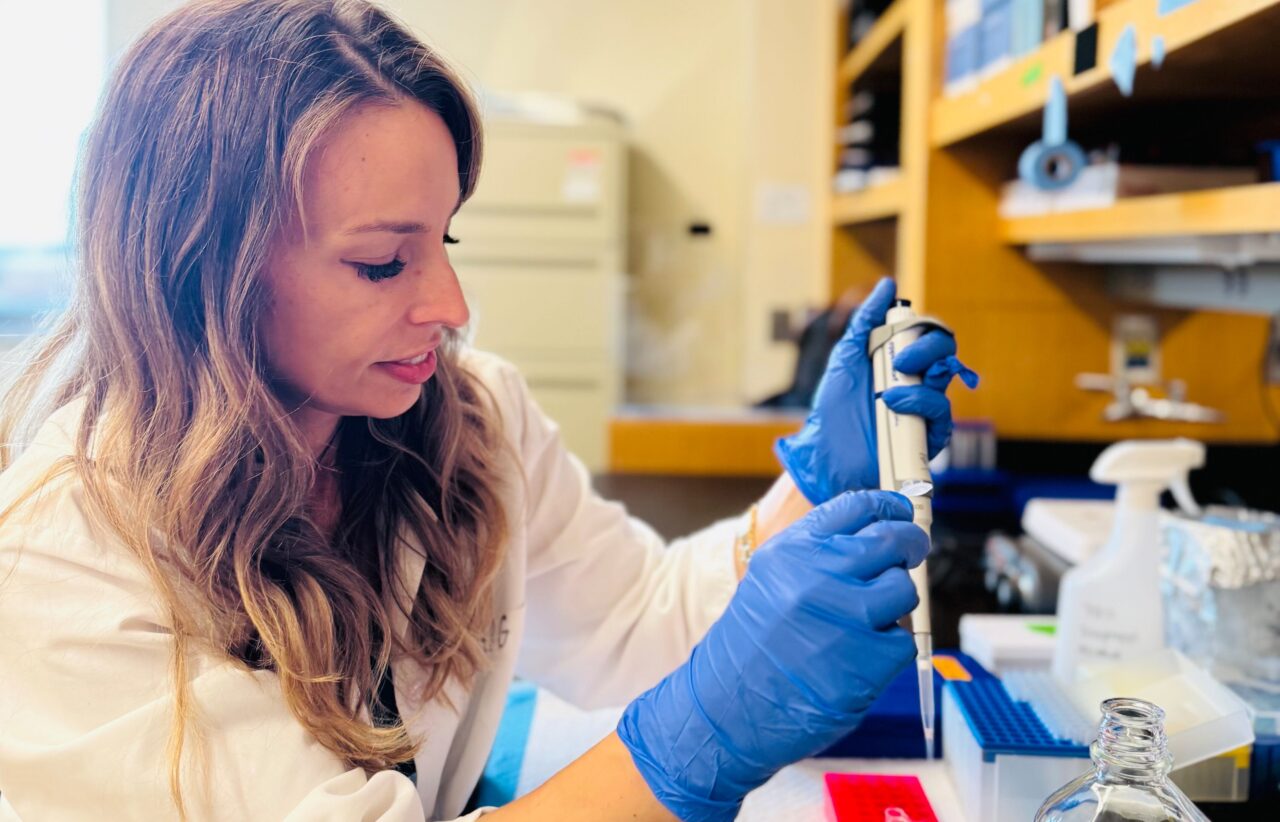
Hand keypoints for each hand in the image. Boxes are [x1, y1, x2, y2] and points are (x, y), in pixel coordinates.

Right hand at [617, 491, 928, 821]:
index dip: (889, 506)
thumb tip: (877, 529)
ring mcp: (849, 616)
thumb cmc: (755, 641)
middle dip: (909, 544)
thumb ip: (819, 550)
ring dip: (895, 603)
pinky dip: (889, 648)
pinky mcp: (871, 658)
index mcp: (796, 548)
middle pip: (892, 540)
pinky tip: (859, 656)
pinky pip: (903, 639)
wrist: (733, 704)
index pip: (860, 505)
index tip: (901, 513)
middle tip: (911, 552)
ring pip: (904, 589)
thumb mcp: (773, 575)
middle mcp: (822, 574)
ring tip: (866, 620)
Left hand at [774, 277, 977, 504]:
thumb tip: (887, 285)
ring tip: (886, 393)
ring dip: (917, 379)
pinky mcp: (928, 436)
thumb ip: (865, 321)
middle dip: (929, 346)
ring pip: (945, 378)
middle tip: (901, 360)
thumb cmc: (833, 409)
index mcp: (899, 361)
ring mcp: (924, 408)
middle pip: (944, 351)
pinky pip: (942, 414)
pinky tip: (894, 405)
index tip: (900, 326)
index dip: (923, 326)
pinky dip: (920, 404)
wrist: (826, 453)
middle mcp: (917, 382)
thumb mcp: (845, 359)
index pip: (928, 334)